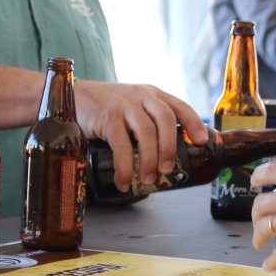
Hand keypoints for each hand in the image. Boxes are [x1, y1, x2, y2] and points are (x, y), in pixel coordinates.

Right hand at [74, 81, 206, 192]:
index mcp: (152, 95)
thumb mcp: (133, 108)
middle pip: (165, 119)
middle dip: (170, 146)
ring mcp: (124, 105)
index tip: (201, 141)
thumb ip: (148, 123)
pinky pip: (121, 145)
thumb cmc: (108, 109)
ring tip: (149, 180)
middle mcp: (141, 96)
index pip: (179, 106)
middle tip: (167, 170)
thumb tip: (165, 160)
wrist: (74, 98)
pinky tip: (124, 181)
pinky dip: (125, 166)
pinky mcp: (106, 117)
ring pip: (145, 132)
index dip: (193, 123)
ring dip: (149, 160)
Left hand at [250, 161, 275, 271]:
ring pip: (264, 226)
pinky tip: (267, 266)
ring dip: (258, 235)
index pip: (273, 171)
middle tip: (258, 219)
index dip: (259, 176)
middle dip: (256, 213)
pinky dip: (272, 262)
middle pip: (262, 203)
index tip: (254, 181)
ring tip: (258, 242)